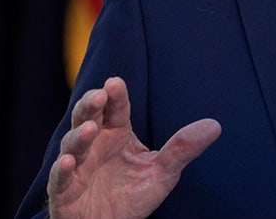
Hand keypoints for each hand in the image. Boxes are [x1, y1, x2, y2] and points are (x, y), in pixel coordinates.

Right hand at [47, 76, 221, 218]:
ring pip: (72, 145)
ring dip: (80, 136)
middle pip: (88, 117)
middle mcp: (94, 145)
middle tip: (100, 95)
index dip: (115, 95)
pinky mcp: (64, 192)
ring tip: (91, 128)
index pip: (116, 109)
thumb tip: (216, 125)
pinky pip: (60, 179)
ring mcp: (77, 166)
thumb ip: (183, 148)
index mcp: (116, 133)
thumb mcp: (162, 171)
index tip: (116, 82)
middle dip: (91, 105)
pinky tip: (69, 162)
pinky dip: (62, 170)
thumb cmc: (132, 193)